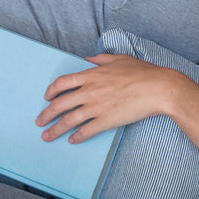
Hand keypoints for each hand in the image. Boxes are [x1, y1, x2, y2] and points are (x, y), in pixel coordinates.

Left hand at [37, 53, 174, 143]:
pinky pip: (86, 131)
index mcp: (92, 75)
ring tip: (47, 137)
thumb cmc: (143, 72)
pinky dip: (77, 137)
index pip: (63, 83)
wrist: (158, 88)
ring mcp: (97, 107)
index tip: (46, 98)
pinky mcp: (106, 121)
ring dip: (55, 130)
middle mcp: (90, 91)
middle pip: (60, 104)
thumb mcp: (120, 59)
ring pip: (68, 120)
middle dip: (46, 114)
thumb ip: (101, 59)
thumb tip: (88, 59)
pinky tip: (72, 140)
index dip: (51, 91)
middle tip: (39, 122)